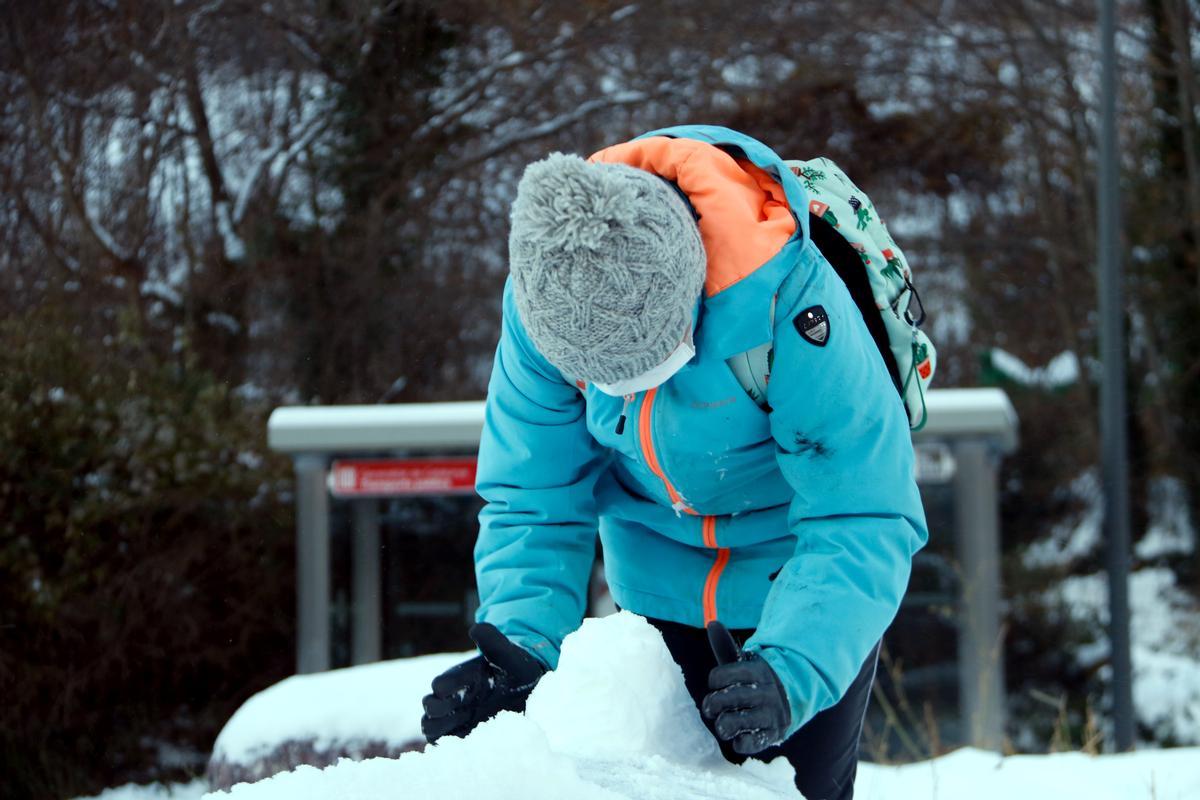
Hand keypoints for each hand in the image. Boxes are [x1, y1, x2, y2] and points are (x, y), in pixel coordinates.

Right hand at [420, 622, 546, 743]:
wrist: (530, 688)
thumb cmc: (517, 667)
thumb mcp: (508, 654)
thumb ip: (494, 642)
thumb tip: (476, 627)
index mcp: (462, 677)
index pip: (443, 682)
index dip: (442, 686)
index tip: (443, 688)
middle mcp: (456, 698)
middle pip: (431, 706)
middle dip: (434, 709)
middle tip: (444, 711)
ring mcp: (461, 718)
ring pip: (434, 727)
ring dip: (436, 730)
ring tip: (445, 733)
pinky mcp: (468, 734)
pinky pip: (451, 744)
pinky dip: (449, 747)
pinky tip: (460, 748)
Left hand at [701, 620, 791, 754]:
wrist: (788, 701)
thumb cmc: (755, 682)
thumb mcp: (744, 664)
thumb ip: (726, 648)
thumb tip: (712, 623)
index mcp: (757, 671)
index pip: (722, 675)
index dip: (714, 680)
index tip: (716, 683)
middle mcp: (765, 692)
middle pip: (728, 698)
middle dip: (712, 704)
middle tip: (711, 707)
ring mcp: (770, 714)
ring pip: (734, 722)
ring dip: (722, 724)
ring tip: (723, 723)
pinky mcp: (771, 735)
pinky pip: (749, 743)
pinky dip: (739, 742)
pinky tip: (738, 736)